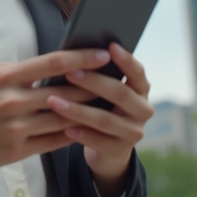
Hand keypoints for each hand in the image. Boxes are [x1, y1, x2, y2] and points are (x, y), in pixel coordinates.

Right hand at [0, 49, 110, 194]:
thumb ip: (23, 71)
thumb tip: (57, 64)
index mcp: (6, 76)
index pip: (53, 63)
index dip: (82, 58)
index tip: (104, 54)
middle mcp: (12, 101)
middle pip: (65, 92)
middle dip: (95, 85)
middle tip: (118, 80)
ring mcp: (15, 127)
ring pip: (64, 118)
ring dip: (90, 111)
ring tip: (110, 105)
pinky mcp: (16, 150)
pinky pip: (54, 141)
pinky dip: (73, 133)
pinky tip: (88, 127)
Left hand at [44, 42, 151, 196]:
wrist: (106, 148)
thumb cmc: (101, 107)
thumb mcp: (105, 92)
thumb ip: (99, 75)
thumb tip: (73, 54)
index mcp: (140, 89)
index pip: (137, 72)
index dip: (125, 60)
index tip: (110, 46)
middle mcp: (142, 110)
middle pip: (120, 93)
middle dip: (93, 81)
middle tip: (69, 73)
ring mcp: (133, 132)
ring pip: (105, 119)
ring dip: (78, 110)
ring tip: (54, 101)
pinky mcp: (120, 151)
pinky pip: (98, 141)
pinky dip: (80, 134)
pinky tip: (64, 128)